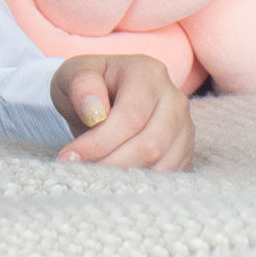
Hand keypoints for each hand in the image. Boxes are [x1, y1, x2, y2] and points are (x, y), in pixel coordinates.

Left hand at [50, 53, 193, 171]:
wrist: (104, 96)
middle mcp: (174, 99)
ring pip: (162, 164)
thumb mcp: (73, 74)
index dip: (100, 141)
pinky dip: (139, 183)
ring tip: (93, 176)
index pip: (131, 115)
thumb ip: (81, 86)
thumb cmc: (88, 86)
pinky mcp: (185, 150)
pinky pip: (168, 175)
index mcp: (147, 73)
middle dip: (110, 163)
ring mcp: (184, 126)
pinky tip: (112, 179)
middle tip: (79, 170)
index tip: (70, 156)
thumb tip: (95, 113)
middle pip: (150, 144)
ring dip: (124, 177)